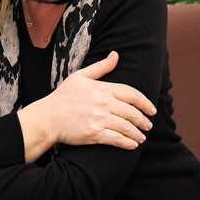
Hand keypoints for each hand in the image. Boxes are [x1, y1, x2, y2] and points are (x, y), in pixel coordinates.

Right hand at [27, 51, 155, 150]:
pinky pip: (116, 139)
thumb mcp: (80, 76)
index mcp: (102, 88)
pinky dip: (127, 143)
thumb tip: (115, 55)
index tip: (151, 110)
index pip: (131, 94)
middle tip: (148, 125)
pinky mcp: (94, 134)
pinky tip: (132, 145)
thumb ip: (101, 67)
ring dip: (137, 133)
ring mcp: (99, 119)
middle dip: (143, 120)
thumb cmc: (62, 97)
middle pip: (131, 112)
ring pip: (126, 127)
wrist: (47, 118)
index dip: (144, 103)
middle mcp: (103, 103)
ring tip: (141, 136)